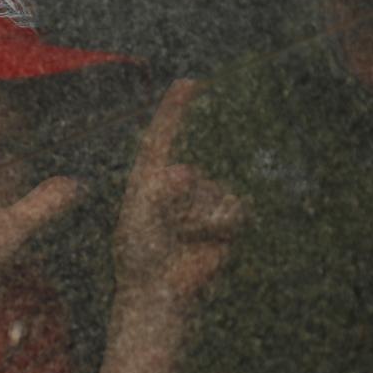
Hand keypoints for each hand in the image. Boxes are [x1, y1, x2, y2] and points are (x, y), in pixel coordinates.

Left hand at [112, 80, 241, 302]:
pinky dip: (217, 226)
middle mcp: (180, 184)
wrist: (163, 290)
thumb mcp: (139, 224)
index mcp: (149, 179)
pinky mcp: (228, 217)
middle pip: (191, 177)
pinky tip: (205, 241)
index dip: (175, 109)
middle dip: (180, 205)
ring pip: (214, 195)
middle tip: (166, 234)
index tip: (189, 82)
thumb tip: (184, 169)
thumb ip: (157, 195)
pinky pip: (233, 210)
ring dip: (197, 221)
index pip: (162, 138)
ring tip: (182, 239)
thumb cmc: (142, 257)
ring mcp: (206, 198)